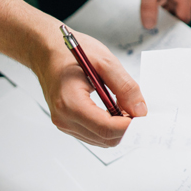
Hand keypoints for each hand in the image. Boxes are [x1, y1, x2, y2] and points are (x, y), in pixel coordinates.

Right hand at [32, 29, 147, 146]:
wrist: (45, 51)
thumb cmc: (70, 52)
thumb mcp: (105, 62)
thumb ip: (125, 87)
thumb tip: (140, 110)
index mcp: (70, 103)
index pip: (107, 128)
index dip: (130, 125)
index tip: (144, 116)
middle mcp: (64, 119)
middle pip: (105, 138)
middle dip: (126, 127)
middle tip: (138, 109)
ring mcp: (64, 123)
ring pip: (101, 140)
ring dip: (118, 128)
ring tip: (125, 105)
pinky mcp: (67, 123)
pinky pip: (93, 134)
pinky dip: (108, 126)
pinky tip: (114, 109)